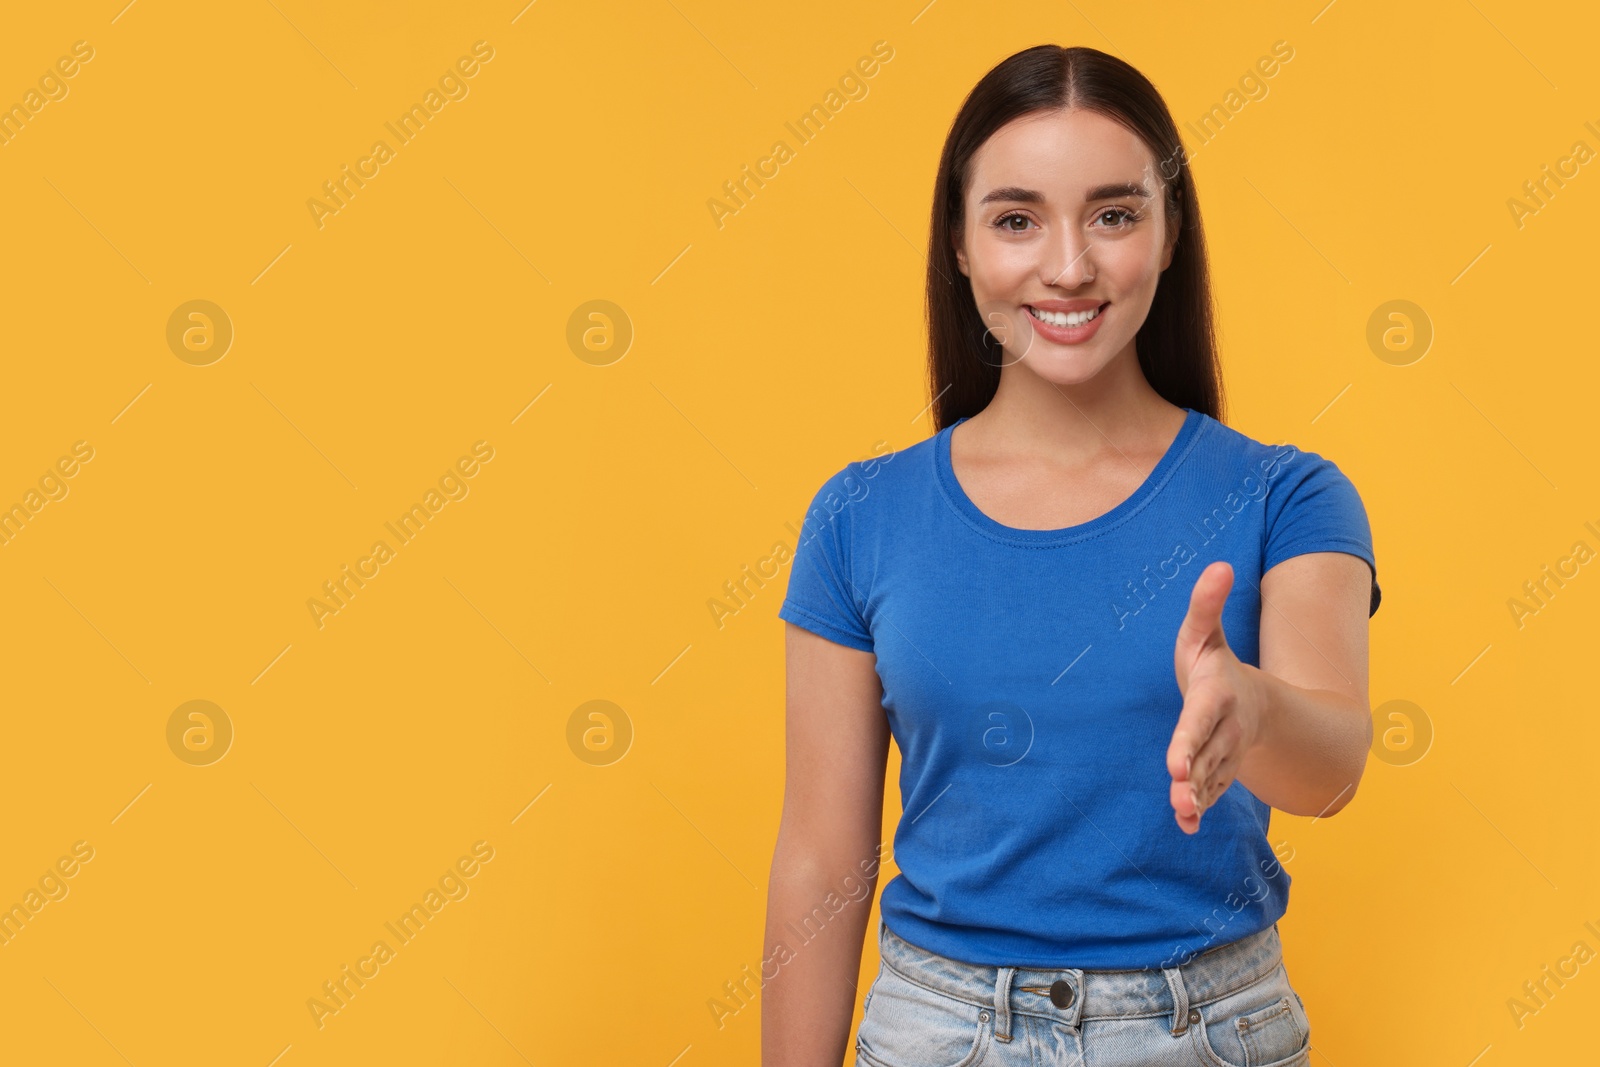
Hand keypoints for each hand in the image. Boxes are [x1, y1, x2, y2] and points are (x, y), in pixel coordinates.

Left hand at [1166, 561, 1265, 833]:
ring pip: (1211, 779)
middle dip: (1194, 777)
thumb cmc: (1214, 664)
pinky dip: (1201, 808)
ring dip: (1197, 798)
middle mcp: (1224, 730)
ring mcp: (1225, 754)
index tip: (1175, 762)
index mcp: (1216, 697)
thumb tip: (1217, 564)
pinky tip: (1185, 827)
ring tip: (1182, 814)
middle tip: (1179, 795)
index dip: (1188, 741)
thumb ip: (1206, 604)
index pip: (1199, 720)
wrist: (1250, 700)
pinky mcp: (1218, 771)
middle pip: (1207, 756)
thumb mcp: (1205, 633)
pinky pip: (1212, 792)